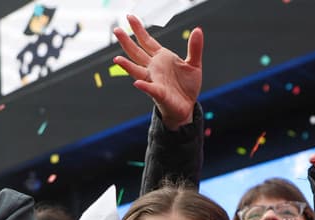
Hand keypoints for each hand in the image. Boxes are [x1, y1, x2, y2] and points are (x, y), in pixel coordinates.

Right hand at [113, 14, 201, 130]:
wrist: (187, 107)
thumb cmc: (187, 86)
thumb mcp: (194, 64)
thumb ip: (195, 48)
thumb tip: (197, 30)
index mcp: (161, 58)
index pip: (146, 41)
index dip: (138, 29)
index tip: (129, 17)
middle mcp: (153, 68)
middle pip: (137, 53)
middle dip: (127, 42)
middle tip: (116, 30)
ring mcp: (154, 81)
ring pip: (137, 71)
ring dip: (127, 66)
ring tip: (116, 59)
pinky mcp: (159, 94)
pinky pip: (150, 89)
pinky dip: (144, 86)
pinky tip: (137, 83)